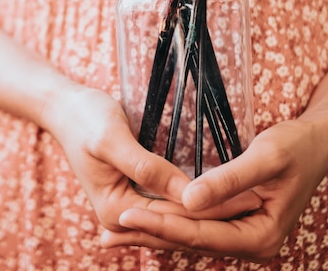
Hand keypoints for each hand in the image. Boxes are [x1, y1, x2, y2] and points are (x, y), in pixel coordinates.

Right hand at [42, 86, 262, 232]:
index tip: (248, 197)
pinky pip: (172, 202)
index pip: (173, 216)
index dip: (211, 206)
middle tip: (261, 201)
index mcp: (115, 210)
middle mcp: (124, 215)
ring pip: (179, 213)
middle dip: (218, 212)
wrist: (67, 109)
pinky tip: (225, 194)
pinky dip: (198, 200)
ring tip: (253, 199)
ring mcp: (131, 205)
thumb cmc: (86, 119)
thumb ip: (146, 167)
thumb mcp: (112, 140)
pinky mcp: (138, 192)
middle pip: (179, 219)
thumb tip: (186, 193)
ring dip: (212, 208)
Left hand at [99, 119, 327, 261]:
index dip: (162, 225)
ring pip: (190, 235)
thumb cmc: (297, 146)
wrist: (318, 141)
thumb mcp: (266, 158)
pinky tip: (145, 219)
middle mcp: (250, 242)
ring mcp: (242, 233)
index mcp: (261, 235)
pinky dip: (169, 220)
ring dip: (154, 232)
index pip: (201, 234)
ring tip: (114, 235)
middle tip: (106, 235)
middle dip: (149, 236)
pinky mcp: (235, 221)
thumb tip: (187, 202)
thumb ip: (227, 181)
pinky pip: (197, 224)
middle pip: (191, 241)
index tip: (125, 217)